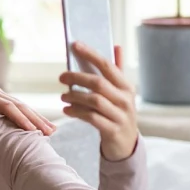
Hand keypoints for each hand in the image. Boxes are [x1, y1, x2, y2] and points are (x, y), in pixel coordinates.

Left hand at [0, 76, 55, 156]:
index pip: (6, 106)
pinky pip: (17, 105)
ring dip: (36, 116)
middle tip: (49, 133)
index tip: (32, 130)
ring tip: (51, 130)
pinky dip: (29, 113)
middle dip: (35, 119)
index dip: (20, 118)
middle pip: (19, 105)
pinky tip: (39, 123)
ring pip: (21, 104)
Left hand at [59, 44, 138, 161]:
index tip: (75, 45)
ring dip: (74, 96)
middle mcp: (126, 100)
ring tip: (63, 96)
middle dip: (77, 77)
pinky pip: (91, 117)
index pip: (108, 66)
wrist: (127, 144)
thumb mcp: (121, 93)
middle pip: (98, 83)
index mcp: (127, 87)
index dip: (91, 54)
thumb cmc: (118, 113)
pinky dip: (76, 112)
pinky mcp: (112, 130)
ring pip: (94, 101)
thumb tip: (115, 46)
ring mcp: (120, 116)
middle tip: (61, 77)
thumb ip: (116, 71)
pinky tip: (67, 110)